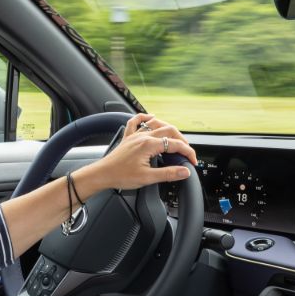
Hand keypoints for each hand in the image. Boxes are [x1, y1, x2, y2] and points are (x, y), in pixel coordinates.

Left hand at [80, 113, 197, 192]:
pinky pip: (136, 122)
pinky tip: (151, 117)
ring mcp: (135, 135)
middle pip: (169, 130)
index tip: (193, 161)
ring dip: (168, 128)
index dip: (188, 152)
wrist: (102, 174)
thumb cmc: (120, 176)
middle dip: (182, 139)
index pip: (175, 144)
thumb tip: (184, 171)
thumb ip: (168, 174)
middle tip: (187, 151)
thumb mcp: (147, 178)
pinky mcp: (128, 138)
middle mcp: (143, 136)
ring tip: (176, 137)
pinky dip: (145, 118)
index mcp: (149, 145)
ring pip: (155, 124)